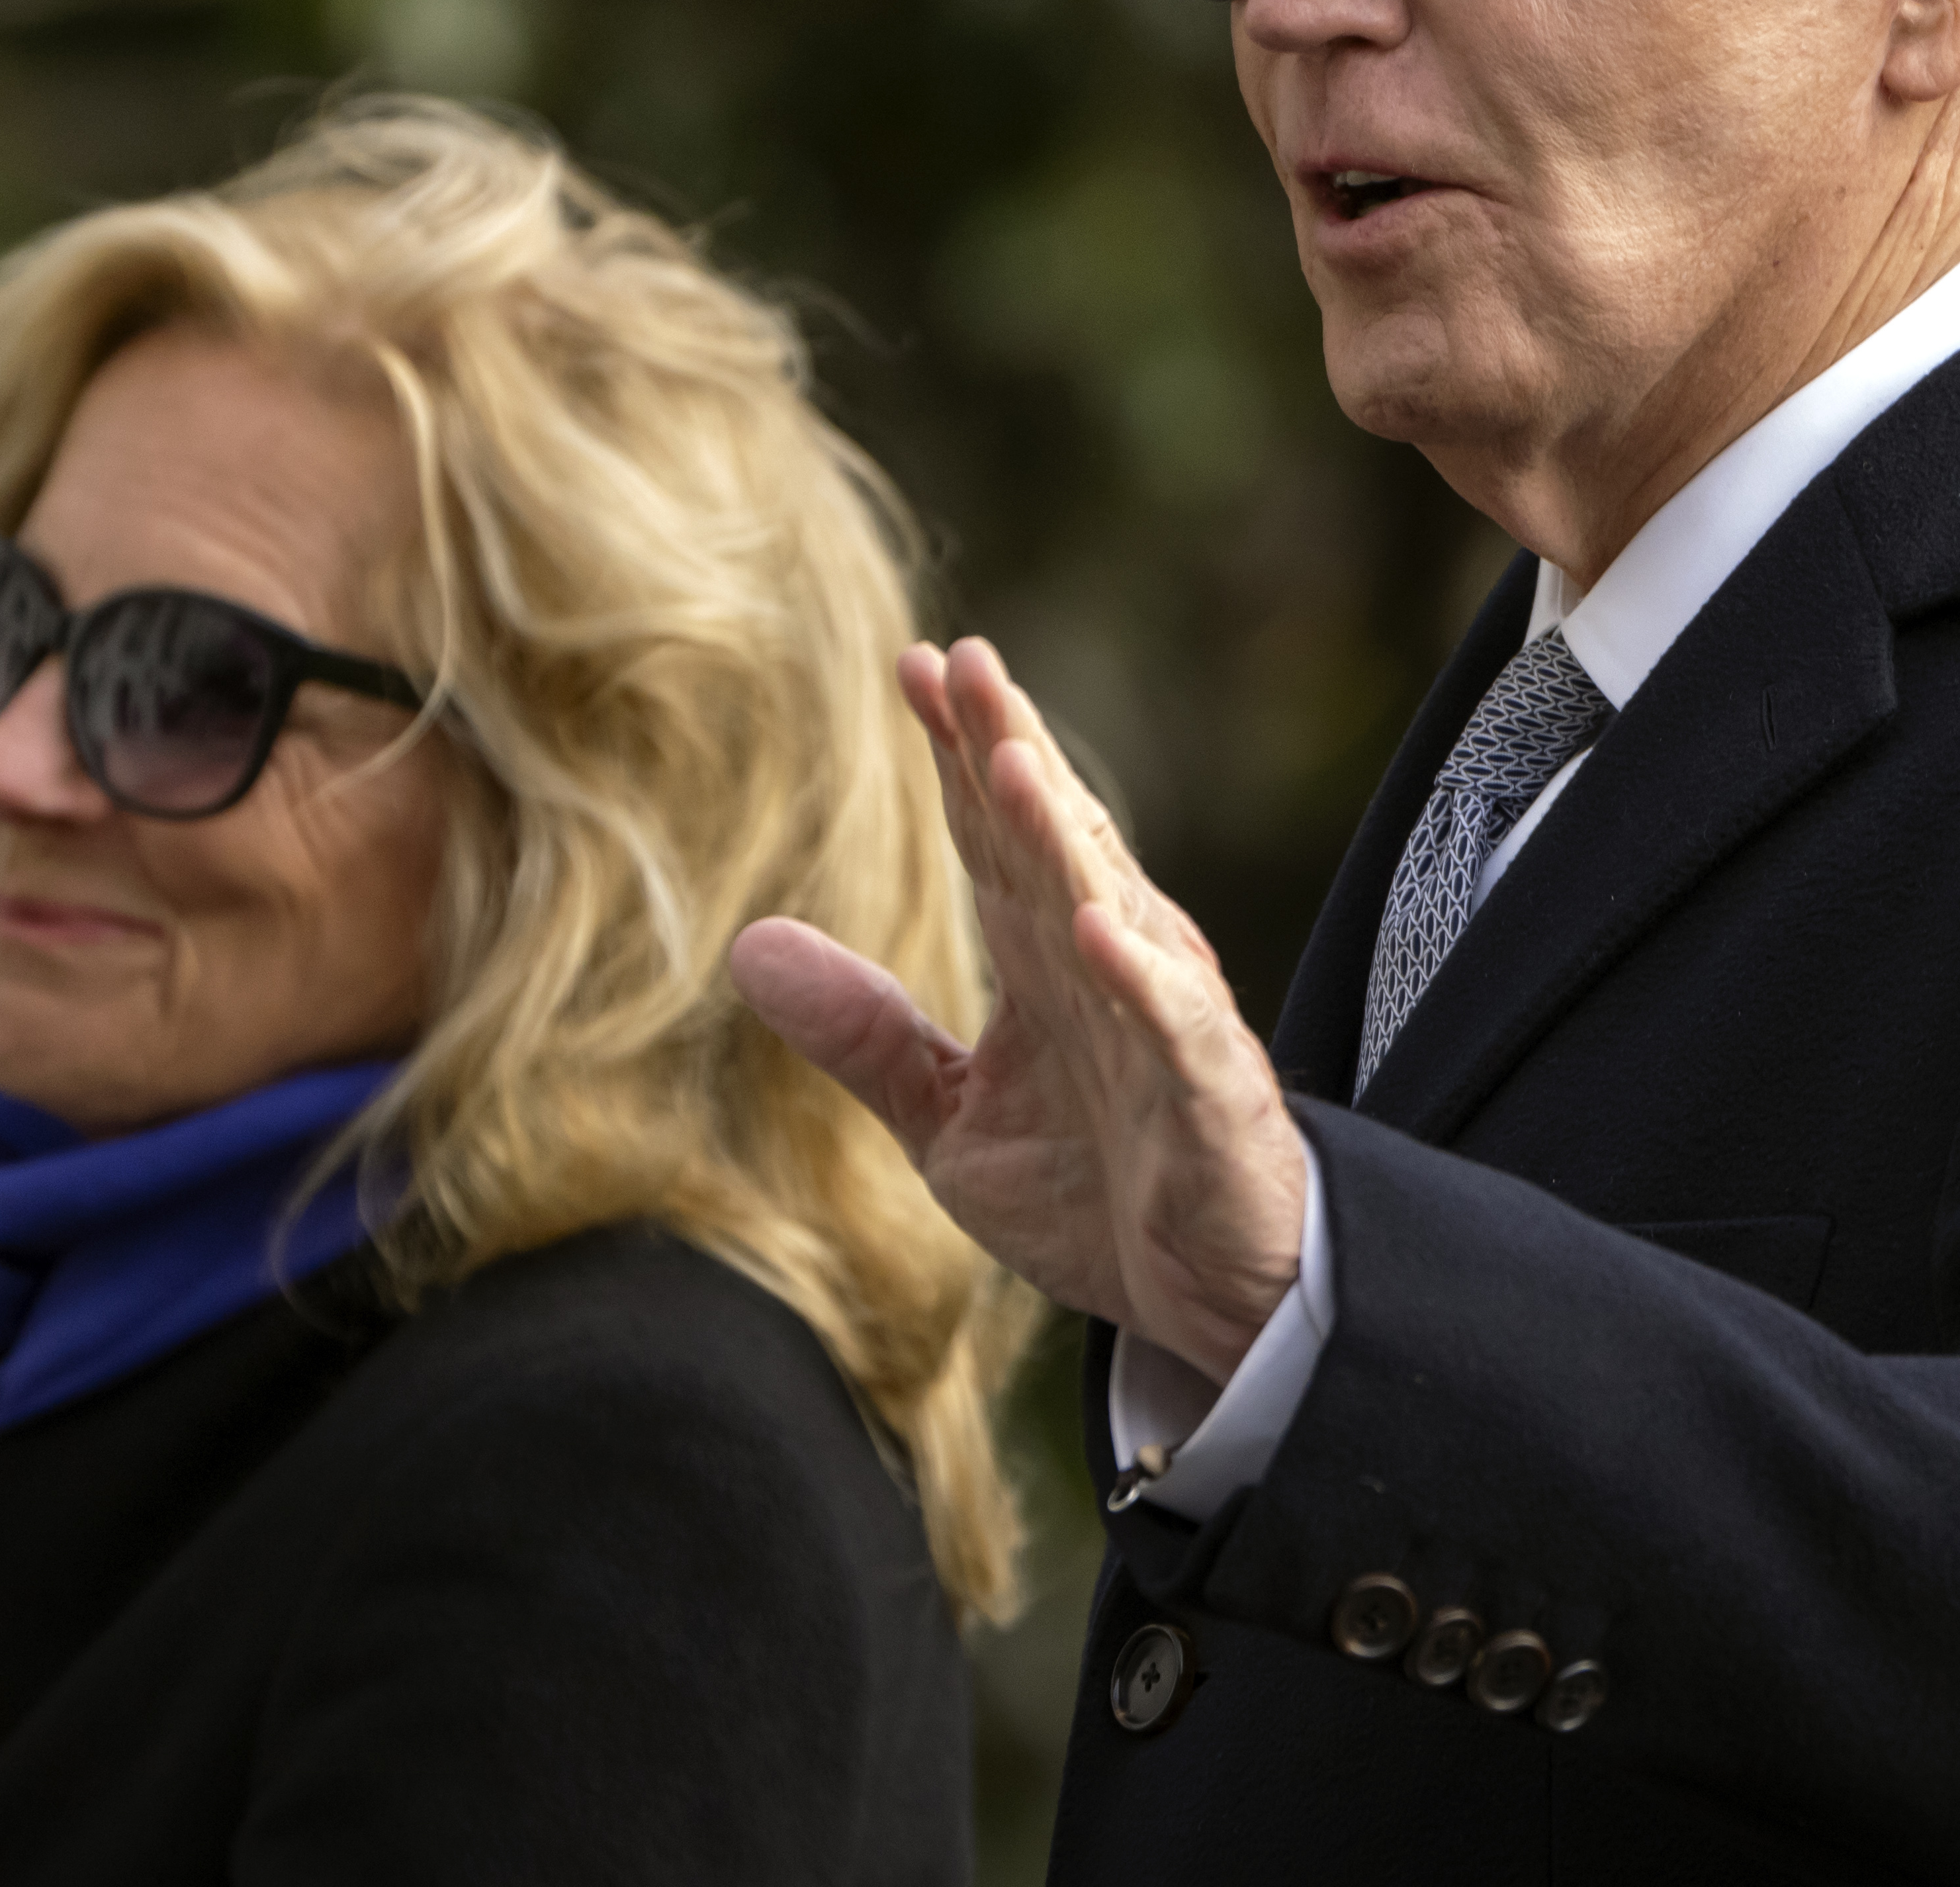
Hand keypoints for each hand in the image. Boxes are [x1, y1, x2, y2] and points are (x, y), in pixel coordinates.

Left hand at [729, 637, 1309, 1380]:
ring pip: (1108, 908)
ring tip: (1012, 759)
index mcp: (1045, 962)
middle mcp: (1108, 967)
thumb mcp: (948, 1119)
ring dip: (1063, 835)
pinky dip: (1139, 978)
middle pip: (1051, 840)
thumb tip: (746, 945)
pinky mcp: (1208, 1095)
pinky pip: (1172, 1026)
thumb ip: (861, 1034)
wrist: (1214, 1301)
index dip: (957, 752)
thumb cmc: (1097, 1192)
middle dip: (1008, 746)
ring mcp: (1162, 1023)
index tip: (914, 664)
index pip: (995, 835)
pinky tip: (1096, 926)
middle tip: (964, 658)